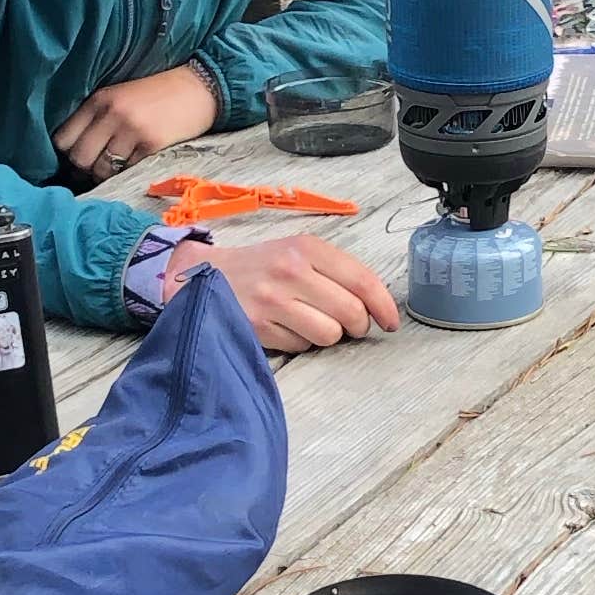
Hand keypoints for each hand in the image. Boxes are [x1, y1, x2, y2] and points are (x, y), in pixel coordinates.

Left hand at [55, 62, 220, 179]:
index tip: (77, 157)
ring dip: (106, 175)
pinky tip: (135, 163)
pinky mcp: (151, 145)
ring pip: (101, 170)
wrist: (199, 89)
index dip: (67, 153)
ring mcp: (132, 130)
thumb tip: (74, 152)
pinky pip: (127, 171)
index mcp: (99, 100)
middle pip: (79, 158)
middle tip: (96, 168)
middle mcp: (112, 114)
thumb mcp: (120, 96)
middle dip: (84, 169)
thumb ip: (96, 118)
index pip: (63, 139)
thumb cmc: (157, 95)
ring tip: (117, 168)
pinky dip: (127, 173)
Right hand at [164, 230, 399, 353]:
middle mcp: (290, 271)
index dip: (383, 306)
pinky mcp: (257, 325)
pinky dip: (301, 342)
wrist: (204, 275)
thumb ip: (335, 272)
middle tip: (352, 327)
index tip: (390, 321)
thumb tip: (375, 305)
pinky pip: (301, 346)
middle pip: (351, 312)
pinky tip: (287, 327)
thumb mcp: (296, 252)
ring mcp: (272, 300)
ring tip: (313, 323)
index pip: (362, 281)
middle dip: (358, 326)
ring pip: (329, 334)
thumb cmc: (261, 266)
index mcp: (306, 248)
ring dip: (329, 335)